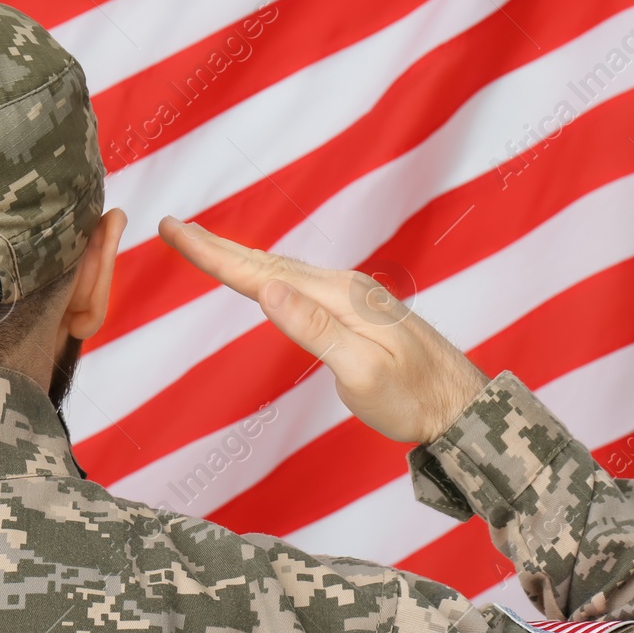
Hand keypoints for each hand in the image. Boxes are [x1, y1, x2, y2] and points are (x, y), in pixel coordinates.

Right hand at [157, 217, 488, 443]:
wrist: (461, 404)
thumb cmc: (413, 399)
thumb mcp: (361, 373)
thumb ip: (314, 330)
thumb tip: (268, 292)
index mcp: (338, 297)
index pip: (260, 274)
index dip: (212, 255)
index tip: (173, 231)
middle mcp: (343, 286)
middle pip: (266, 263)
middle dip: (216, 246)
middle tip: (172, 228)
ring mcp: (351, 295)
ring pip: (282, 270)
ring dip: (239, 256)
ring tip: (204, 244)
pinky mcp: (356, 310)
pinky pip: (299, 283)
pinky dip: (268, 273)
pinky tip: (262, 276)